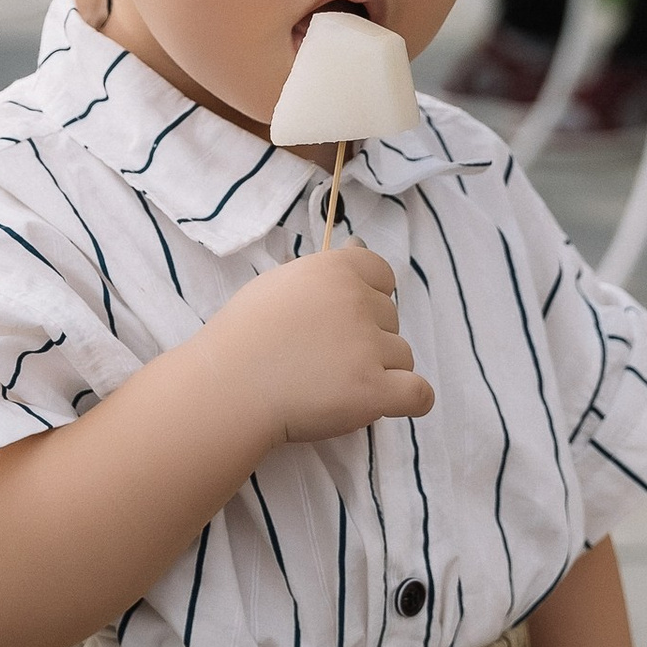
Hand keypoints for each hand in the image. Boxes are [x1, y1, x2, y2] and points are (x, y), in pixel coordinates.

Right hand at [202, 240, 433, 446]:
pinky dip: (410, 400)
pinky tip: (389, 402)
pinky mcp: (373, 390)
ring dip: (380, 370)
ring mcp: (368, 346)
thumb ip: (325, 271)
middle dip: (369, 337)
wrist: (227, 388)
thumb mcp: (279, 284)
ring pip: (402, 356)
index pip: (383, 275)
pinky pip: (419, 394)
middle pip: (391, 318)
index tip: (344, 320)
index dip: (368, 297)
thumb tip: (359, 244)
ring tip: (335, 384)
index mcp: (336, 270)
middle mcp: (358, 301)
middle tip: (326, 357)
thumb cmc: (242, 336)